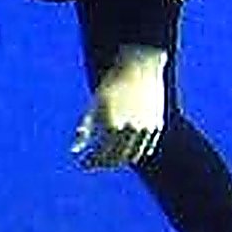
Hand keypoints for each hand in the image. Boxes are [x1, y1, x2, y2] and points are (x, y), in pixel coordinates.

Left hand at [72, 45, 166, 169]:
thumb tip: (75, 151)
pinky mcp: (157, 125)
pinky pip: (146, 147)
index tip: (83, 163)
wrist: (139, 67)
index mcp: (113, 126)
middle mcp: (131, 130)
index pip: (101, 157)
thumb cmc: (111, 85)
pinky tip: (124, 151)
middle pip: (117, 159)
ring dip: (119, 161)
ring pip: (133, 156)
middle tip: (94, 163)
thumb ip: (85, 129)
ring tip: (108, 158)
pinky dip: (135, 153)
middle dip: (103, 164)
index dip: (91, 163)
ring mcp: (147, 129)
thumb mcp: (94, 106)